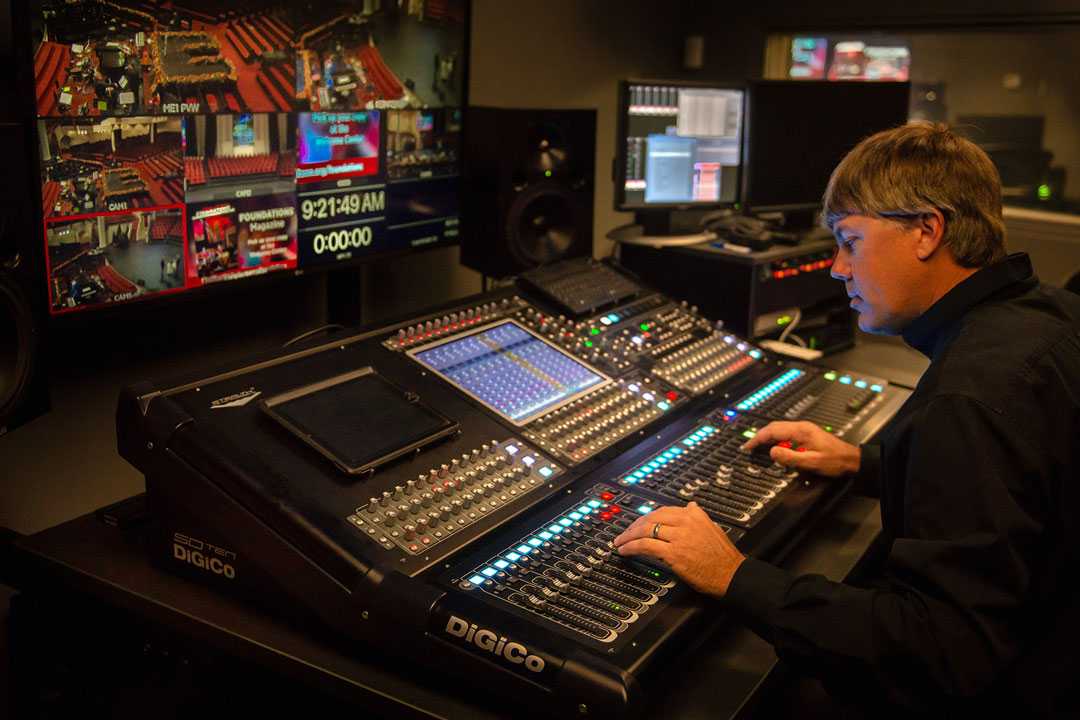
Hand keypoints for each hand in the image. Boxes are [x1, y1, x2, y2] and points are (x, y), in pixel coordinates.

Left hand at [613, 502, 743, 597]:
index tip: (637, 524)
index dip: (645, 518)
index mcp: (694, 515)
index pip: (662, 511)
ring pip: (645, 530)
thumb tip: (690, 506)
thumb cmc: (723, 557)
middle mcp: (685, 522)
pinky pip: (645, 546)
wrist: (732, 575)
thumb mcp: (713, 528)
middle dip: (633, 526)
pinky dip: (631, 547)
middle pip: (650, 518)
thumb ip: (698, 516)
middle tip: (624, 533)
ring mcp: (679, 537)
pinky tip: (625, 550)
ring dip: (628, 536)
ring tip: (620, 542)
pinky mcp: (673, 553)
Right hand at [741, 420, 859, 477]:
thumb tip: (772, 452)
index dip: (758, 438)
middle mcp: (802, 427)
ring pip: (779, 429)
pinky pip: (786, 433)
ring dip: (767, 437)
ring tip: (758, 446)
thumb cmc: (835, 460)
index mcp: (801, 431)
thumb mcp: (811, 462)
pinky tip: (775, 447)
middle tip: (749, 446)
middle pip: (774, 427)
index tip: (748, 446)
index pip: (773, 431)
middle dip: (760, 436)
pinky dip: (776, 438)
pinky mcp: (806, 435)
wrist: (851, 459)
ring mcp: (804, 430)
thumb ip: (790, 457)